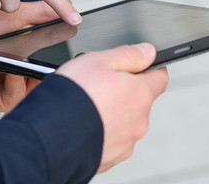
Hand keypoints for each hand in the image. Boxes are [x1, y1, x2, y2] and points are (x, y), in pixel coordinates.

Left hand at [0, 1, 59, 111]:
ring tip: (28, 65)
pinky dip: (17, 84)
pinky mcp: (5, 99)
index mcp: (32, 51)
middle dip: (54, 68)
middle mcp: (27, 69)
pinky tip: (11, 72)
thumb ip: (41, 12)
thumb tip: (69, 7)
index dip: (66, 51)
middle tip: (59, 60)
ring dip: (34, 76)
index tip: (72, 39)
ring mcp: (17, 85)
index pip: (57, 54)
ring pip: (37, 87)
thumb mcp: (14, 17)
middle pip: (50, 74)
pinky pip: (19, 94)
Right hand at [56, 43, 168, 173]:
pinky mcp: (109, 158)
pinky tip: (82, 123)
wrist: (48, 138)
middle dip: (123, 90)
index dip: (149, 67)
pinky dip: (100, 130)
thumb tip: (148, 52)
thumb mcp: (99, 60)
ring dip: (111, 112)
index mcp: (140, 94)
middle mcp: (138, 121)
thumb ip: (128, 54)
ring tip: (85, 105)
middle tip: (98, 84)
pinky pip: (109, 139)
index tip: (138, 64)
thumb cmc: (73, 97)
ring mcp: (124, 143)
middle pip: (139, 99)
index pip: (160, 77)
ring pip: (123, 121)